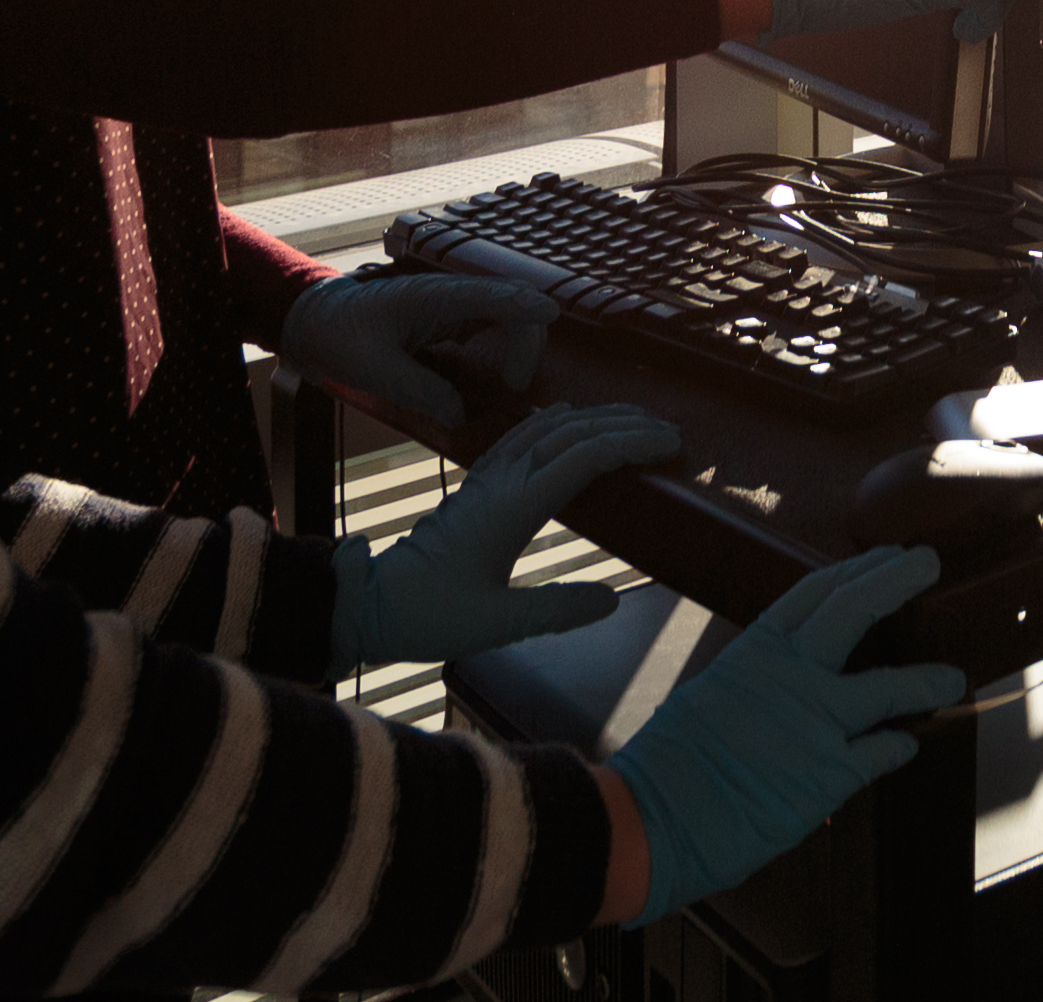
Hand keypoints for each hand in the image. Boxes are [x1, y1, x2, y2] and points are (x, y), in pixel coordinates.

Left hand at [271, 268, 550, 438]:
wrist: (316, 322)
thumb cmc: (339, 335)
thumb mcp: (375, 369)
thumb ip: (421, 392)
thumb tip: (461, 418)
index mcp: (435, 297)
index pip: (496, 295)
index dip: (527, 307)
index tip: (549, 322)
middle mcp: (453, 299)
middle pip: (514, 308)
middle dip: (524, 345)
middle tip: (512, 388)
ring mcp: (454, 311)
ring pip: (507, 323)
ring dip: (516, 352)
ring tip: (508, 388)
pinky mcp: (451, 327)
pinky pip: (489, 337)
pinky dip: (500, 359)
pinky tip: (493, 385)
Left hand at [331, 402, 682, 671]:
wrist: (371, 602)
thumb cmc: (429, 615)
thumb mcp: (497, 625)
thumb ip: (557, 612)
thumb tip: (614, 599)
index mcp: (512, 508)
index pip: (584, 457)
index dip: (631, 444)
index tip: (671, 444)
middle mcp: (502, 481)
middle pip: (572, 432)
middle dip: (623, 424)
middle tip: (669, 428)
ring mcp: (486, 478)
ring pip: (547, 428)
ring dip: (595, 418)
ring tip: (634, 420)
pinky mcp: (476, 484)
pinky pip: (521, 435)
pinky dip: (555, 421)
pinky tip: (567, 417)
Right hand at [608, 547, 964, 912]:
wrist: (658, 818)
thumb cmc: (673, 763)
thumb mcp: (713, 695)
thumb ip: (759, 681)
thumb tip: (791, 679)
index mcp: (756, 651)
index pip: (814, 593)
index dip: (856, 571)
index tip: (886, 555)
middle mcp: (791, 676)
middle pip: (854, 610)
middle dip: (895, 580)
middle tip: (927, 562)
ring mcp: (814, 722)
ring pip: (887, 688)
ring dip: (925, 680)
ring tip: (953, 677)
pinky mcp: (830, 773)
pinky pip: (881, 753)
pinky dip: (900, 747)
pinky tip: (910, 744)